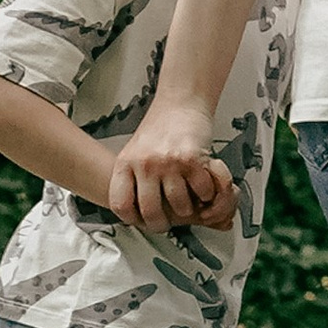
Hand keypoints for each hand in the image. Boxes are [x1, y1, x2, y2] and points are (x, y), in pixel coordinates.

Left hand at [107, 101, 233, 234]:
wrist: (181, 103)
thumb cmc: (160, 129)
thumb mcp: (134, 152)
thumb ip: (132, 179)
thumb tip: (133, 211)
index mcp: (126, 164)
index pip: (121, 205)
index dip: (132, 219)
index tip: (141, 220)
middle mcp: (145, 164)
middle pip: (151, 213)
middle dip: (163, 223)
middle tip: (169, 221)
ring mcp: (168, 162)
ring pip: (179, 206)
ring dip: (188, 209)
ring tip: (189, 203)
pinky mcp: (192, 159)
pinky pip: (201, 191)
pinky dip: (206, 195)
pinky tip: (203, 189)